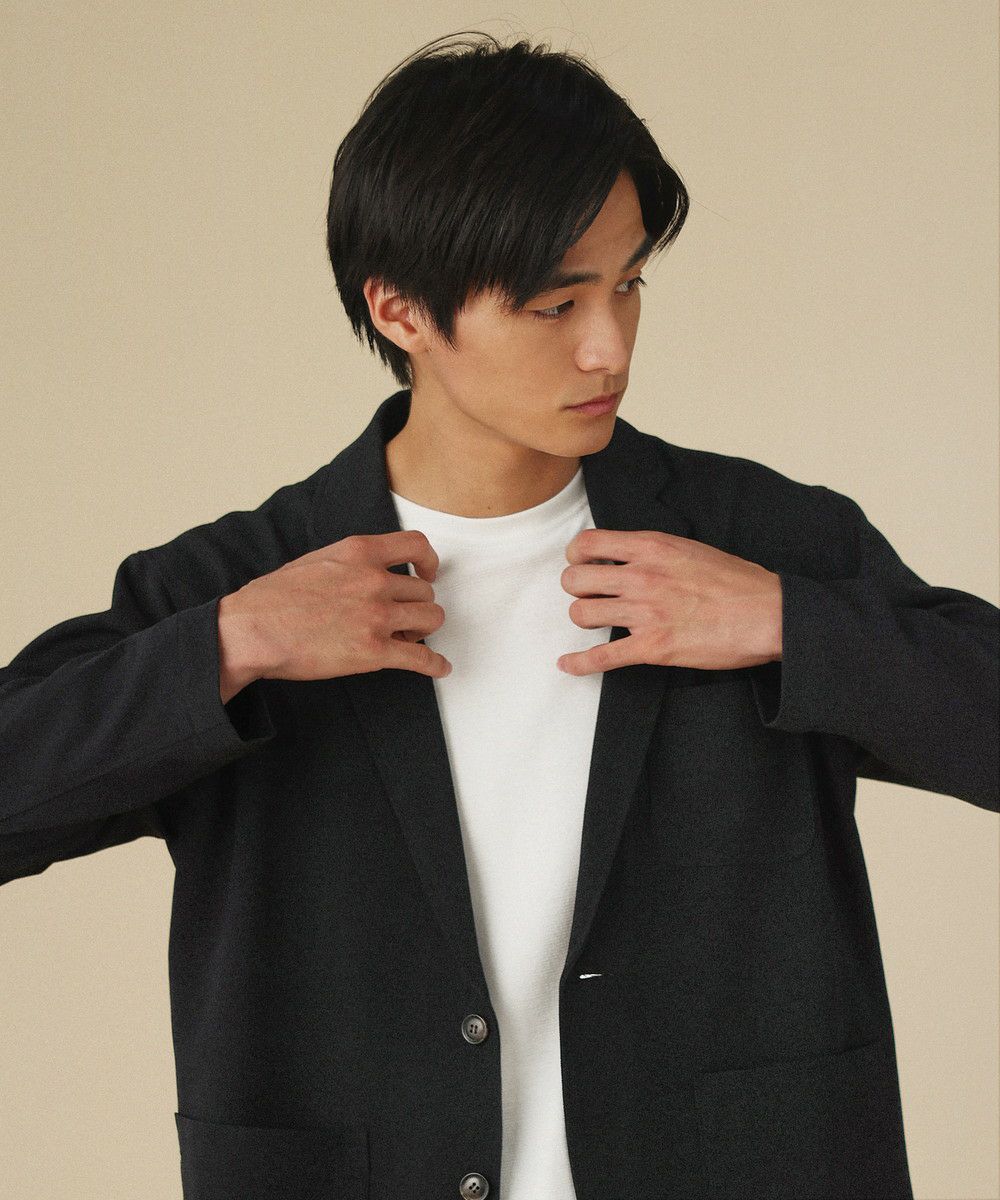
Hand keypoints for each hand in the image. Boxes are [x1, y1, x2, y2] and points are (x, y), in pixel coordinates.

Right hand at [218, 530, 452, 697]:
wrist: (252, 630)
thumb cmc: (274, 598)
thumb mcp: (319, 559)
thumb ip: (353, 563)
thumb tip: (375, 575)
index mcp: (360, 553)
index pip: (416, 545)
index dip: (430, 561)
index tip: (428, 573)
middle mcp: (374, 580)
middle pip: (425, 591)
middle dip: (417, 606)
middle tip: (404, 619)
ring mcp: (376, 616)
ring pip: (430, 619)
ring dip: (423, 631)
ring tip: (409, 639)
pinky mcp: (374, 652)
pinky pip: (421, 658)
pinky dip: (435, 664)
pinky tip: (438, 667)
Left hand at [556, 528, 781, 675]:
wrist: (768, 614)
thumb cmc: (736, 582)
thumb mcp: (689, 549)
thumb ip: (653, 551)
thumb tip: (627, 556)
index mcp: (651, 548)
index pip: (588, 544)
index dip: (576, 556)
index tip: (581, 565)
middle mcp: (641, 577)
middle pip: (576, 580)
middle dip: (576, 588)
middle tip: (589, 595)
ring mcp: (645, 613)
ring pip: (581, 614)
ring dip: (584, 619)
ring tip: (595, 621)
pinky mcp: (652, 648)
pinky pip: (600, 657)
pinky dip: (578, 664)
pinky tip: (567, 664)